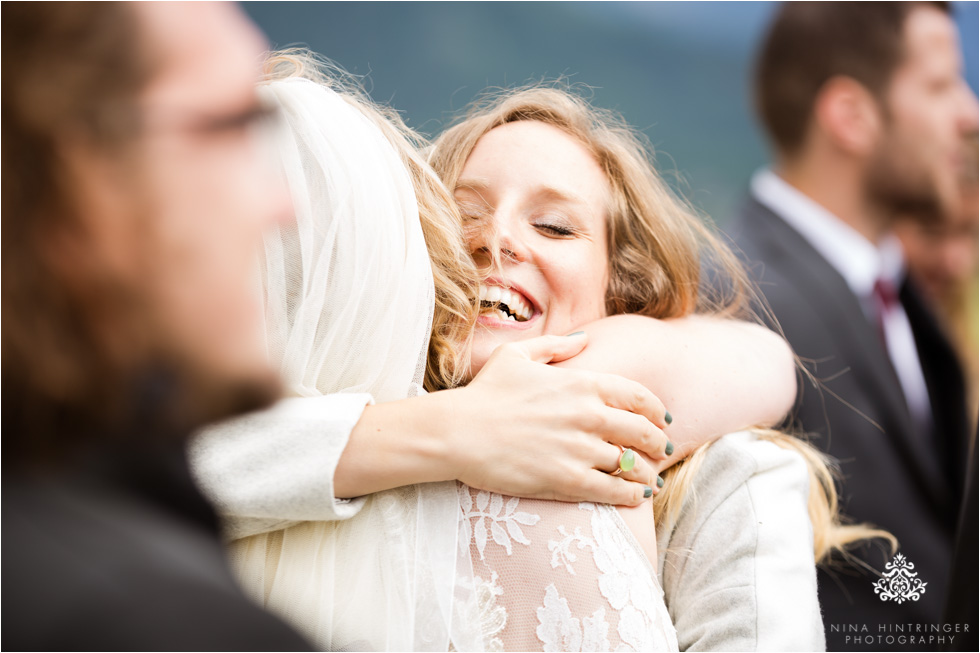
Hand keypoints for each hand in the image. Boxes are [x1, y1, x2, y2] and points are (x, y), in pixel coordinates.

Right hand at [443, 332, 671, 505]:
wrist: (457, 432)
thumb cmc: (484, 393)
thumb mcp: (517, 355)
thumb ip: (556, 347)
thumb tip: (584, 338)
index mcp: (581, 383)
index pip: (637, 396)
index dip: (656, 410)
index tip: (662, 419)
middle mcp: (587, 415)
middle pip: (641, 432)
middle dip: (657, 443)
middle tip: (662, 451)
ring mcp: (579, 449)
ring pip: (630, 464)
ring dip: (646, 473)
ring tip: (651, 480)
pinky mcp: (567, 480)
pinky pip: (613, 491)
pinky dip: (631, 494)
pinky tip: (637, 496)